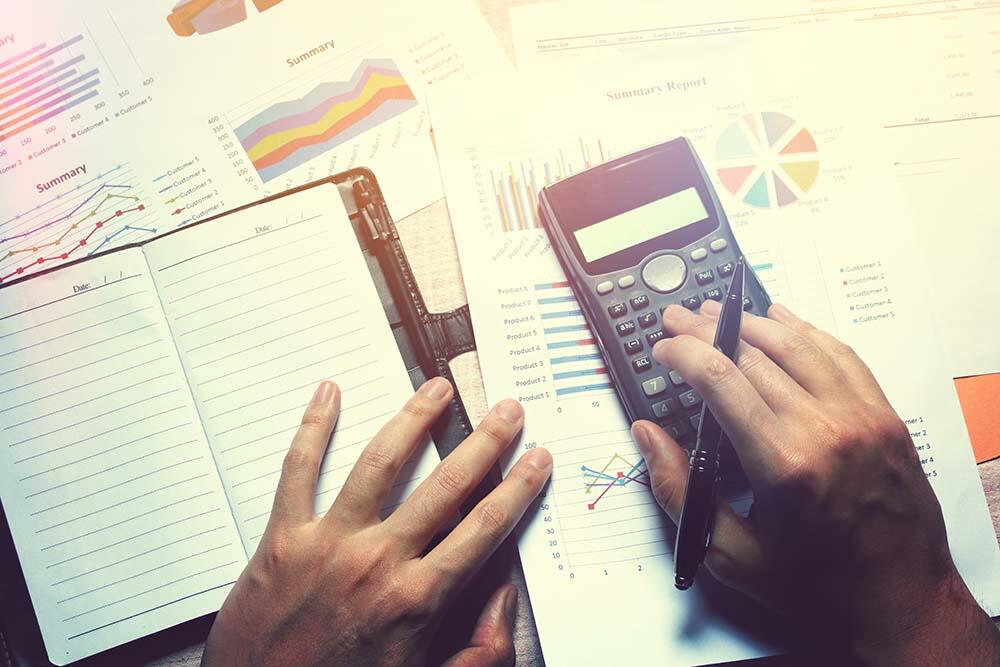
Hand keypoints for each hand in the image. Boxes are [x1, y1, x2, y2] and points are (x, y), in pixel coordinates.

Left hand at [203, 378, 551, 666]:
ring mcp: (328, 544)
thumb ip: (481, 648)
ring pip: (379, 464)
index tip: (536, 459)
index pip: (484, 529)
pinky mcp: (282, 539)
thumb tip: (505, 594)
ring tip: (436, 388)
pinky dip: (312, 429)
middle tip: (506, 410)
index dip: (518, 489)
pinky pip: (297, 472)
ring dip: (414, 419)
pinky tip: (328, 394)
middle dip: (484, 443)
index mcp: (416, 599)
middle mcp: (377, 562)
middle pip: (445, 487)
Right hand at [635, 301, 999, 664]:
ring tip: (719, 312)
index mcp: (783, 463)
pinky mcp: (885, 418)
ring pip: (798, 344)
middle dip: (707, 331)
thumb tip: (648, 436)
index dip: (684, 351)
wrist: (902, 608)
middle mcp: (826, 429)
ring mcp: (861, 418)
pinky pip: (842, 356)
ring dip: (752, 322)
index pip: (721, 378)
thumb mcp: (732, 555)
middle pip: (754, 354)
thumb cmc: (820, 589)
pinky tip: (783, 319)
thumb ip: (679, 491)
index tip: (663, 347)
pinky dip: (808, 331)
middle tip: (679, 320)